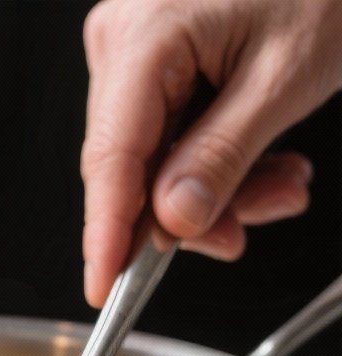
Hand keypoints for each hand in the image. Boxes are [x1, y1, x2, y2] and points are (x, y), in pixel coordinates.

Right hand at [82, 0, 341, 305]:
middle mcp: (125, 40)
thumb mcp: (283, 79)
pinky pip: (173, 136)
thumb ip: (223, 158)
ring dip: (219, 189)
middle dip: (193, 212)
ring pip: (157, 163)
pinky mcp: (157, 60)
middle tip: (253, 226)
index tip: (104, 288)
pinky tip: (265, 161)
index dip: (108, 235)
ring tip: (282, 183)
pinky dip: (219, 160)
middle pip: (133, 170)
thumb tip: (174, 222)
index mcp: (145, 35)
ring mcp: (136, 50)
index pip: (110, 160)